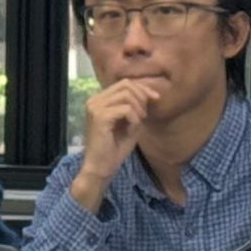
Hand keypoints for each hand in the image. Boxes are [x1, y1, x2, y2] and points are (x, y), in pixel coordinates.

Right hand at [71, 78, 159, 210]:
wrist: (101, 167)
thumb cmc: (114, 148)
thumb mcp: (129, 123)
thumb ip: (136, 107)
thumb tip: (148, 93)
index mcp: (99, 101)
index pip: (124, 83)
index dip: (143, 88)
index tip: (156, 99)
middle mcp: (94, 101)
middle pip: (126, 85)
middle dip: (142, 97)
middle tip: (145, 115)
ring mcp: (95, 108)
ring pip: (127, 95)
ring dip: (139, 109)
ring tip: (138, 123)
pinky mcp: (99, 117)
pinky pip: (126, 109)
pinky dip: (134, 118)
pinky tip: (132, 128)